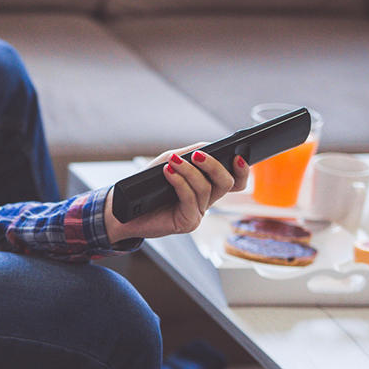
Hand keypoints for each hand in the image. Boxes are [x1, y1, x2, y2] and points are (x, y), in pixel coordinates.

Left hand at [105, 145, 249, 243]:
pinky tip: (168, 172)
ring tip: (173, 162)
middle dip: (214, 166)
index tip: (238, 156)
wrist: (126, 208)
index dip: (242, 170)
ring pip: (206, 189)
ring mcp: (198, 212)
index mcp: (207, 187)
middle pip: (226, 183)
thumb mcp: (169, 162)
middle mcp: (206, 201)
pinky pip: (190, 199)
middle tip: (198, 155)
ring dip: (190, 171)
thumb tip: (209, 146)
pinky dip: (180, 182)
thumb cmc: (147, 185)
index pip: (235, 181)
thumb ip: (189, 154)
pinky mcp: (188, 222)